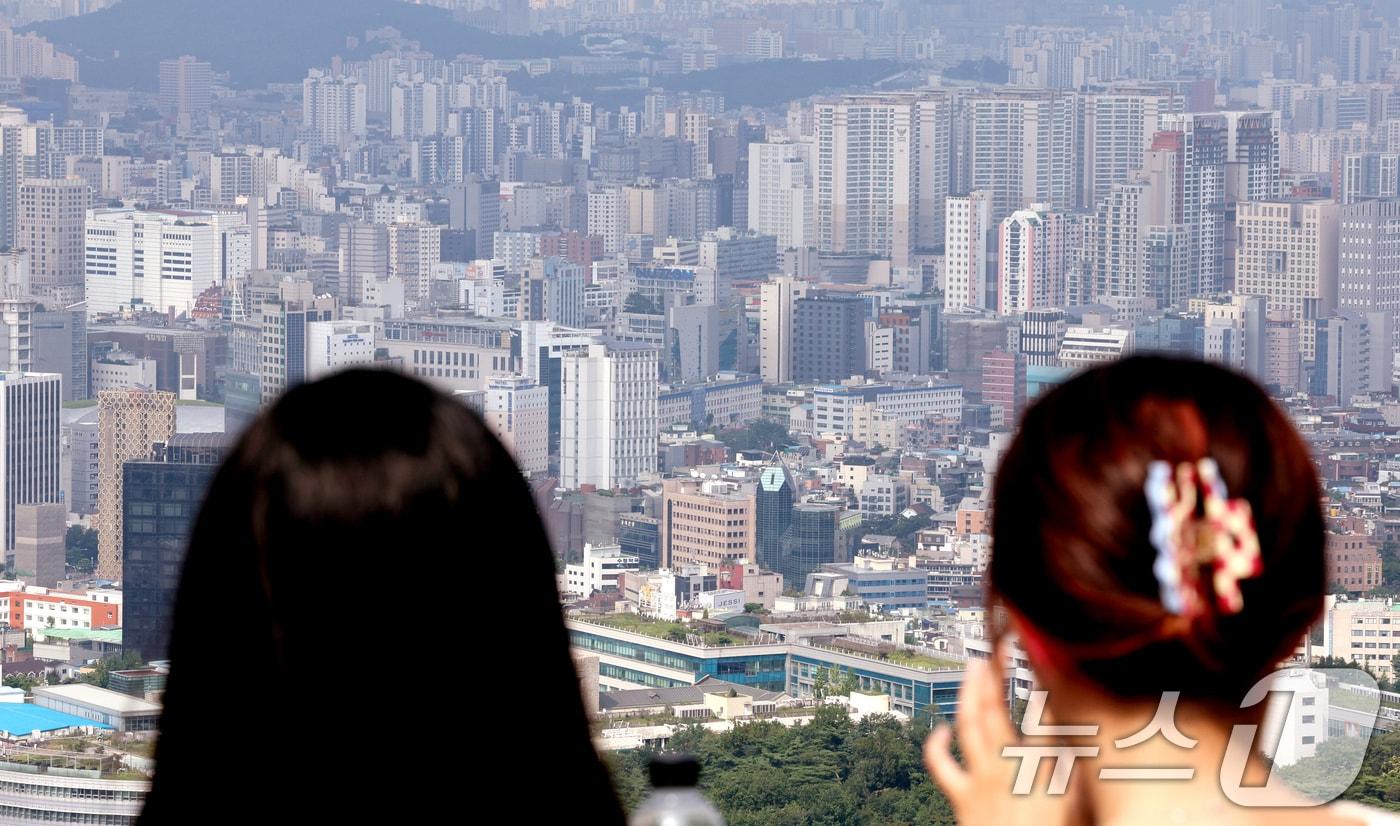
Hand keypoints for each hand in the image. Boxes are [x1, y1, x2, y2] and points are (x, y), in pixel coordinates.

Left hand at [923, 651, 1090, 825]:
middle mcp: (1009, 769)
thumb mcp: (1086, 804)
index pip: (1046, 713)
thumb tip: (1086, 734)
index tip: (1042, 654)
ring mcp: (982, 782)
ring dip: (968, 692)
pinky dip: (936, 745)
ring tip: (973, 667)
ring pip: (969, 725)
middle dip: (995, 672)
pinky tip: (939, 729)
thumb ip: (1086, 767)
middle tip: (996, 647)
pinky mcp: (962, 799)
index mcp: (1046, 771)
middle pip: (997, 709)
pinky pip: (941, 766)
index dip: (1044, 680)